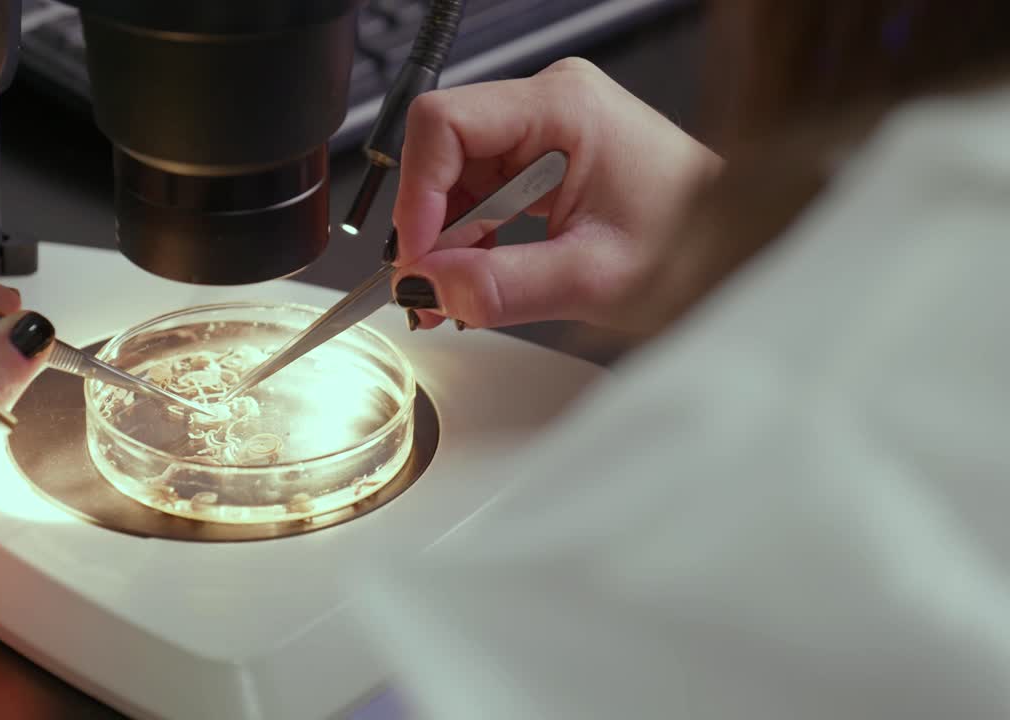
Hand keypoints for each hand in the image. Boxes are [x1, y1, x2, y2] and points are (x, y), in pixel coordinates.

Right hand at [389, 57, 722, 331]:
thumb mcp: (592, 278)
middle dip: (431, 227)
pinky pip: (480, 191)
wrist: (739, 249)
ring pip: (455, 177)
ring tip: (461, 294)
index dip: (418, 194)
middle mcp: (550, 103)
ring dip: (449, 241)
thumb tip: (427, 287)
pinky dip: (471, 240)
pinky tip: (482, 276)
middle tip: (433, 291)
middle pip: (443, 151)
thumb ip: (501, 285)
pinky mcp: (543, 156)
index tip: (417, 259)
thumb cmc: (696, 246)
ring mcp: (545, 127)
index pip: (443, 123)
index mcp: (564, 106)